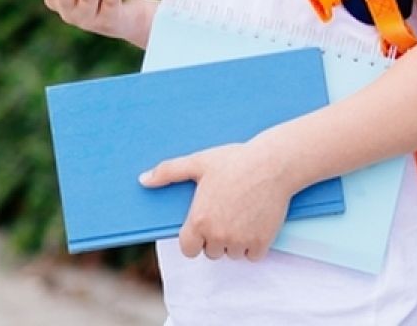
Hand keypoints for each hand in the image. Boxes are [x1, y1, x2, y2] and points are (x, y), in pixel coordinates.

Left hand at [140, 142, 294, 261]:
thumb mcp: (198, 162)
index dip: (194, 238)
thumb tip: (142, 180)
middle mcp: (218, 235)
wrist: (273, 164)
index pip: (188, 249)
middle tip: (226, 211)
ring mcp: (240, 241)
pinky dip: (255, 244)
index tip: (203, 224)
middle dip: (217, 237)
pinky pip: (253, 255)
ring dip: (236, 241)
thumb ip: (168, 172)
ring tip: (242, 213)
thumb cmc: (234, 161)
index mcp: (199, 221)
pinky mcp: (262, 243)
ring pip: (233, 254)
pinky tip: (256, 221)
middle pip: (212, 252)